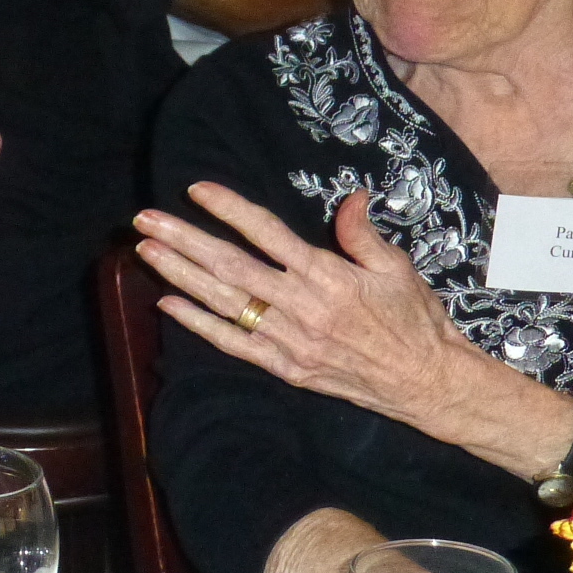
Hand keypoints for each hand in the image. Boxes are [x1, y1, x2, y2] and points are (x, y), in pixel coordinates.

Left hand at [134, 183, 572, 477]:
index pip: (267, 234)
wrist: (427, 382)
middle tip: (144, 218)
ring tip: (145, 251)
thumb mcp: (397, 268)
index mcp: (328, 276)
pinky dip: (199, 325)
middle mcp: (302, 307)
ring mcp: (290, 341)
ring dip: (180, 275)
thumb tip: (349, 198)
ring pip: (224, 304)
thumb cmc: (415, 320)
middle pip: (231, 267)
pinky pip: (235, 345)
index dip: (230, 209)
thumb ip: (363, 234)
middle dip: (184, 240)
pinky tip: (168, 304)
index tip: (196, 189)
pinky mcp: (287, 368)